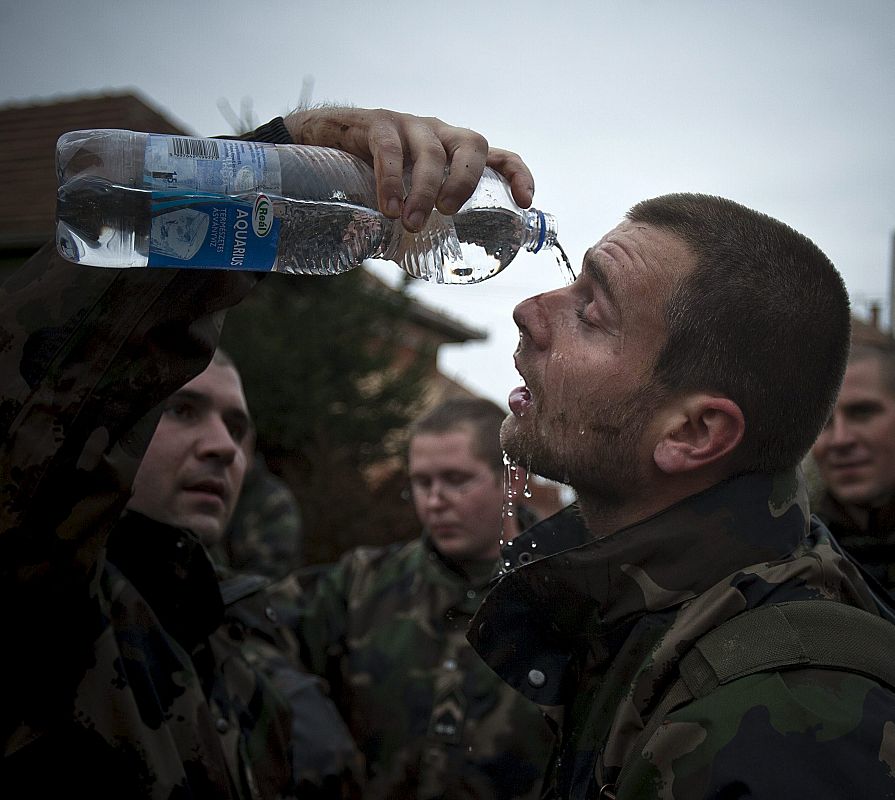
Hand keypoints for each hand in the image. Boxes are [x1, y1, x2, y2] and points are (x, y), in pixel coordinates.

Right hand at [284, 107, 533, 231]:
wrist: (319, 141)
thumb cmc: (370, 178)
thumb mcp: (405, 197)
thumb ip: (422, 224)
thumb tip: (439, 273)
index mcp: (453, 152)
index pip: (498, 155)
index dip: (517, 173)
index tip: (525, 201)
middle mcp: (438, 133)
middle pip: (471, 146)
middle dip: (466, 182)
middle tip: (449, 214)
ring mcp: (408, 125)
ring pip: (430, 153)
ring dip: (424, 190)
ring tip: (411, 223)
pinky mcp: (375, 124)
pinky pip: (389, 149)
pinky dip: (391, 180)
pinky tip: (388, 207)